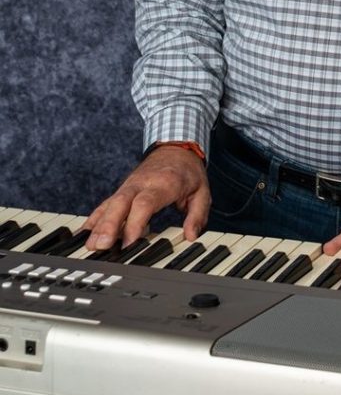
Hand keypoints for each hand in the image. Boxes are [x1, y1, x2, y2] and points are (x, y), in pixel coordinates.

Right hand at [84, 146, 210, 250]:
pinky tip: (83, 234)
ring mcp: (129, 186)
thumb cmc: (188, 172)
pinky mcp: (122, 190)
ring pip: (110, 204)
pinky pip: (105, 204)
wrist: (176, 148)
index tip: (129, 243)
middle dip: (109, 225)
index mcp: (164, 184)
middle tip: (101, 247)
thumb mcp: (202, 192)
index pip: (145, 203)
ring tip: (89, 246)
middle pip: (121, 203)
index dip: (135, 222)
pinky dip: (94, 218)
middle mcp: (142, 184)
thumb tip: (191, 236)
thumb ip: (197, 215)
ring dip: (98, 225)